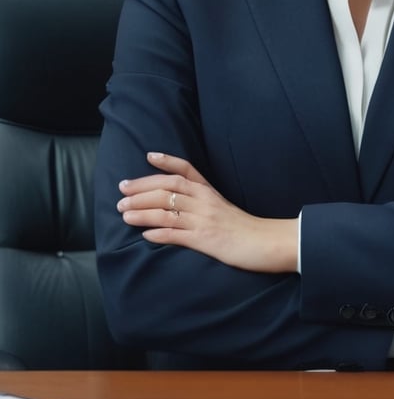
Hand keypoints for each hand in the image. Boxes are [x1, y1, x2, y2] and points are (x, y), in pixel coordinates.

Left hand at [116, 152, 297, 272]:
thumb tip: (178, 203)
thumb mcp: (223, 207)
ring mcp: (204, 220)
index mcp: (210, 191)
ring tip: (124, 214)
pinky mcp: (205, 239)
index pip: (186, 170)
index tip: (148, 155)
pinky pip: (177, 234)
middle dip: (141, 190)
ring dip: (142, 212)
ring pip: (167, 210)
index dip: (166, 161)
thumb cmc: (245, 228)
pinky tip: (145, 236)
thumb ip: (203, 202)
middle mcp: (205, 201)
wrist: (267, 243)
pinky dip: (159, 234)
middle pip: (168, 188)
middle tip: (122, 193)